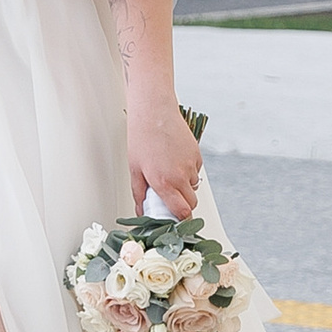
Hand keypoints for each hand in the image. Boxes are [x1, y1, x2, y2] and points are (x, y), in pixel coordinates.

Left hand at [128, 101, 202, 223]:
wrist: (154, 111)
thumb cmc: (141, 137)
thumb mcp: (134, 169)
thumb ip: (140, 194)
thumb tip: (141, 213)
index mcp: (164, 183)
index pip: (182, 212)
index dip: (181, 220)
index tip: (175, 220)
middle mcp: (180, 176)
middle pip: (191, 203)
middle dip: (183, 204)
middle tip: (169, 196)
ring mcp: (190, 165)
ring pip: (193, 186)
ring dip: (184, 186)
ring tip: (168, 171)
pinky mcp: (197, 154)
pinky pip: (195, 171)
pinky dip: (188, 171)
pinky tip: (174, 159)